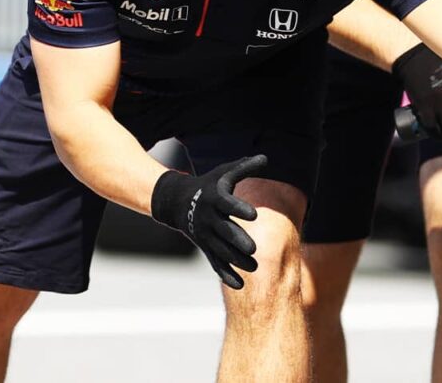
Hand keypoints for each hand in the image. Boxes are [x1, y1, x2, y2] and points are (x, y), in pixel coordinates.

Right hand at [149, 155, 265, 288]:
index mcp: (215, 198)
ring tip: (254, 267)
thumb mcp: (223, 173)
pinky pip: (214, 262)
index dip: (239, 208)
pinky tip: (240, 284)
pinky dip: (226, 274)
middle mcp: (209, 217)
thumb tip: (265, 158)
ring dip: (236, 260)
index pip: (227, 203)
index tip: (254, 214)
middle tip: (253, 249)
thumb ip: (244, 167)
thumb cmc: (208, 185)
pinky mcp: (204, 246)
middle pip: (224, 231)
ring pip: (221, 250)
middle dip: (238, 241)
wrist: (176, 200)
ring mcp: (205, 234)